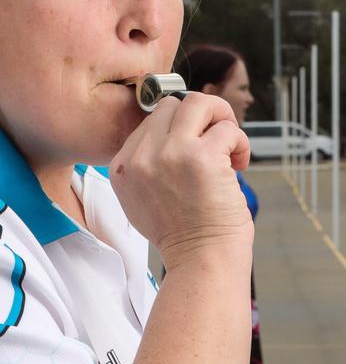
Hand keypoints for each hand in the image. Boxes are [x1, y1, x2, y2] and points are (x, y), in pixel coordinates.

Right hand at [109, 92, 253, 269]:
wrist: (200, 261)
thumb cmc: (181, 235)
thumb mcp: (140, 199)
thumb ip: (146, 164)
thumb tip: (173, 129)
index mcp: (122, 166)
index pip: (150, 121)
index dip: (178, 130)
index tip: (194, 151)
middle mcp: (141, 156)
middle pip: (171, 104)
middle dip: (200, 117)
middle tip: (217, 142)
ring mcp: (170, 154)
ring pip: (197, 102)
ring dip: (221, 119)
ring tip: (230, 146)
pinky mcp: (202, 157)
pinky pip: (227, 129)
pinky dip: (240, 143)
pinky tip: (239, 165)